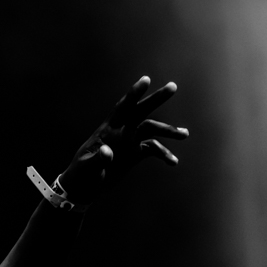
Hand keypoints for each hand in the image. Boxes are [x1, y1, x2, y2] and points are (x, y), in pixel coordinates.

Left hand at [57, 76, 188, 205]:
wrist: (84, 187)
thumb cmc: (81, 175)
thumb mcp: (86, 168)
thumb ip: (97, 159)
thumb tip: (108, 152)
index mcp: (108, 129)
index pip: (122, 108)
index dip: (133, 94)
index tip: (146, 80)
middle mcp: (122, 131)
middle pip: (141, 111)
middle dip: (156, 99)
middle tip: (173, 87)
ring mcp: (130, 141)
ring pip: (152, 130)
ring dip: (168, 131)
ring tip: (185, 134)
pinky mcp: (135, 153)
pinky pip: (153, 149)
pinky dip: (164, 154)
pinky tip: (173, 162)